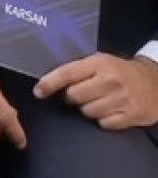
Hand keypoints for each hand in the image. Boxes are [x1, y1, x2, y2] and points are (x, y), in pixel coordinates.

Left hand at [34, 53, 157, 129]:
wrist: (154, 83)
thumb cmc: (120, 71)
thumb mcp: (100, 62)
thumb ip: (78, 68)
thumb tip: (49, 78)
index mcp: (99, 63)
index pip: (67, 73)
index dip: (49, 83)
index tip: (38, 92)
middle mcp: (110, 80)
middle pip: (74, 96)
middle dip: (72, 97)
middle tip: (81, 94)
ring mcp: (122, 99)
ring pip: (87, 112)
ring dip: (87, 109)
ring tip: (98, 101)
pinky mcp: (131, 116)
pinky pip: (103, 124)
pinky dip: (103, 120)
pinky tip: (109, 110)